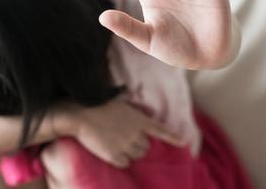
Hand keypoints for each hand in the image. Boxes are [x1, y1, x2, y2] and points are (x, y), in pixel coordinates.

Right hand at [51, 99, 184, 167]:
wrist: (81, 114)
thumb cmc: (98, 104)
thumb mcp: (120, 102)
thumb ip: (134, 110)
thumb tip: (144, 112)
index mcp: (138, 119)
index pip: (161, 130)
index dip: (173, 138)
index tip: (184, 143)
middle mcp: (135, 134)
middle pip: (146, 147)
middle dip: (139, 144)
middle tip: (126, 139)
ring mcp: (125, 146)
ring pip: (137, 156)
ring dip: (130, 153)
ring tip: (118, 144)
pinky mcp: (114, 156)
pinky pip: (125, 163)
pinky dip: (120, 160)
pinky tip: (112, 152)